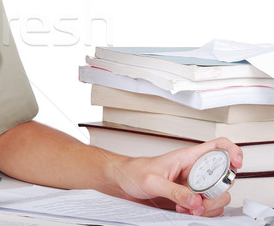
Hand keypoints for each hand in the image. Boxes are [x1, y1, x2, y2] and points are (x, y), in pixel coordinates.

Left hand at [115, 137, 242, 216]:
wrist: (123, 183)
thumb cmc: (134, 172)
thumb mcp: (152, 181)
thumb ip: (174, 191)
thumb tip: (195, 200)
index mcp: (187, 157)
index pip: (218, 147)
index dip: (232, 152)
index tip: (236, 164)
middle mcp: (193, 171)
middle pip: (223, 179)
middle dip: (217, 193)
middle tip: (200, 201)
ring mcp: (192, 186)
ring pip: (217, 196)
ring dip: (208, 207)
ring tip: (189, 210)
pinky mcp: (188, 199)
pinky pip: (205, 207)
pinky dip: (200, 213)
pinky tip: (185, 212)